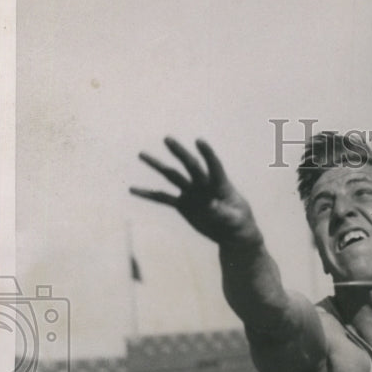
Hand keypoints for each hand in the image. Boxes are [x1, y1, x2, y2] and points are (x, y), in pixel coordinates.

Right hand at [130, 137, 260, 247]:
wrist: (231, 233)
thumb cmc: (239, 224)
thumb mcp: (235, 220)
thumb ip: (223, 213)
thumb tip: (210, 205)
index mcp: (221, 185)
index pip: (214, 166)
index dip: (208, 154)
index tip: (199, 141)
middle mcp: (204, 184)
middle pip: (190, 166)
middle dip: (180, 153)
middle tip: (167, 139)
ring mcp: (191, 193)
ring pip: (173, 176)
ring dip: (158, 165)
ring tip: (141, 154)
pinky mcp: (182, 204)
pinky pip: (163, 198)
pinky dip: (148, 194)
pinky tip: (132, 189)